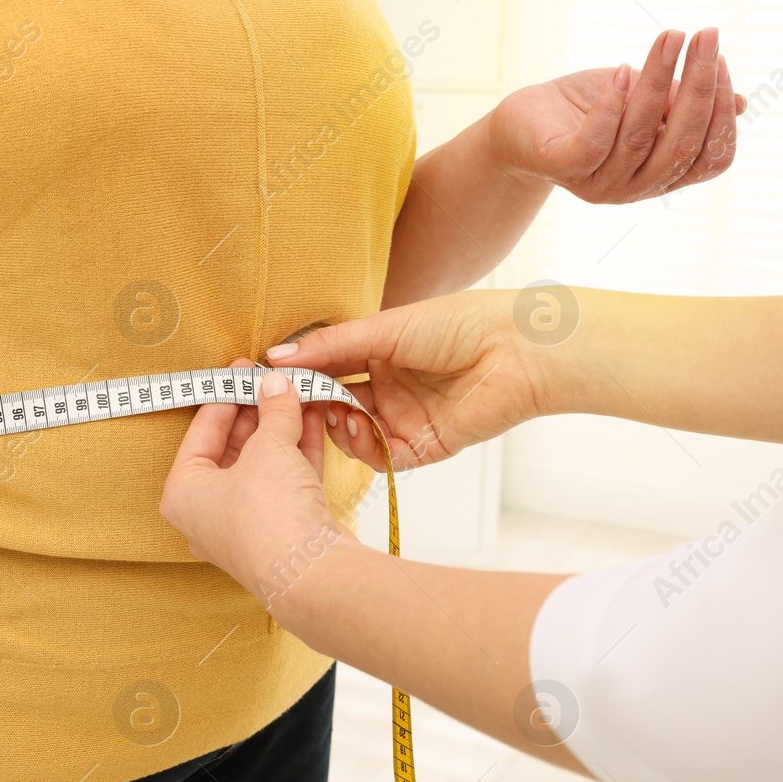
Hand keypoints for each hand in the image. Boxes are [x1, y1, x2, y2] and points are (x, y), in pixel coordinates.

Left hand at [161, 367, 351, 606]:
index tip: (242, 369)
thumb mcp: (268, 447)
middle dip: (257, 411)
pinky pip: (287, 481)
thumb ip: (273, 411)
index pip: (201, 432)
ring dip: (283, 428)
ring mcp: (248, 525)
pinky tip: (314, 417)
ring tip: (299, 391)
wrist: (311, 574)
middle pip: (232, 448)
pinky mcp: (282, 531)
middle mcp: (210, 513)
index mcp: (184, 493)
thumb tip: (276, 384)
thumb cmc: (268, 514)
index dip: (225, 395)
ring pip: (264, 465)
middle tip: (274, 380)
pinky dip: (300, 450)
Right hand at [266, 291, 553, 471]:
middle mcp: (389, 387)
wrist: (515, 352)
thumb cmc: (459, 325)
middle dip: (310, 405)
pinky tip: (356, 426)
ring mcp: (405, 418)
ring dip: (334, 426)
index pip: (328, 366)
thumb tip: (277, 356)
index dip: (299, 374)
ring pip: (352, 434)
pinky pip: (380, 456)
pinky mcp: (423, 446)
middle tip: (286, 404)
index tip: (266, 378)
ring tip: (332, 412)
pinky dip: (362, 446)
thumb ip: (331, 345)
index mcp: (380, 351)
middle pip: (335, 403)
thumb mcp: (385, 329)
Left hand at [490, 27, 741, 202]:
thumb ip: (684, 102)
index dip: (723, 115)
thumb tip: (742, 103)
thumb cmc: (590, 108)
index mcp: (664, 174)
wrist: (524, 121)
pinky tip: (622, 71)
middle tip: (705, 37)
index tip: (722, 62)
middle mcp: (636, 187)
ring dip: (658, 81)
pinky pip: (594, 143)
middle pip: (681, 145)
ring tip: (669, 37)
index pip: (711, 159)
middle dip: (700, 88)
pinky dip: (610, 107)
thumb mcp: (645, 99)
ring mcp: (599, 183)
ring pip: (640, 136)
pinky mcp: (563, 168)